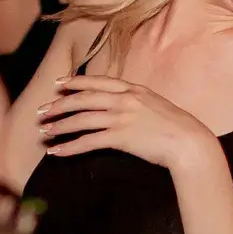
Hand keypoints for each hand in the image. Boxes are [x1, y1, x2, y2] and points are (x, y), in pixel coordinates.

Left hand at [37, 74, 215, 171]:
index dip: (75, 82)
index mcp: (133, 89)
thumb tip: (122, 105)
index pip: (97, 82)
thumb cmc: (177, 127)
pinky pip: (88, 142)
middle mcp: (124, 100)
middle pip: (83, 99)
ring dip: (60, 126)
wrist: (189, 141)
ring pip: (81, 119)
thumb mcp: (156, 105)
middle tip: (43, 112)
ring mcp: (121, 118)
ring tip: (45, 132)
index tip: (59, 84)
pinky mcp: (120, 138)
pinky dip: (69, 147)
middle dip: (59, 105)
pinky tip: (57, 152)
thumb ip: (137, 102)